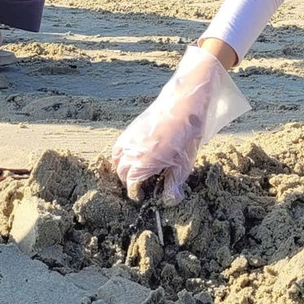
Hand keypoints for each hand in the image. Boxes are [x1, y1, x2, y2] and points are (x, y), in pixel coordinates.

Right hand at [111, 45, 250, 204]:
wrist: (183, 103)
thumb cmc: (186, 133)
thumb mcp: (184, 164)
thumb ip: (174, 185)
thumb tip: (169, 201)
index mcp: (142, 164)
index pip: (131, 185)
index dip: (136, 194)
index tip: (142, 196)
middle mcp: (130, 152)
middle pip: (122, 174)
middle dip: (129, 182)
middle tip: (141, 186)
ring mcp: (129, 139)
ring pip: (117, 160)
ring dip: (123, 169)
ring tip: (136, 171)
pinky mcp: (131, 128)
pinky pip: (118, 146)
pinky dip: (120, 155)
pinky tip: (133, 154)